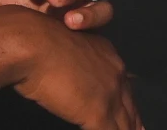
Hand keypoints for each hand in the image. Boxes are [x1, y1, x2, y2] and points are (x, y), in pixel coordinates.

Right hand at [11, 9, 140, 129]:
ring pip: (124, 123)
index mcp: (109, 58)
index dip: (128, 106)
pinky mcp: (97, 111)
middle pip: (130, 107)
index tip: (133, 119)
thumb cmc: (38, 44)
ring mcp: (109, 94)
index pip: (125, 88)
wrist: (33, 44)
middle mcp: (115, 74)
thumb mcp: (68, 50)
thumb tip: (75, 80)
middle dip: (133, 123)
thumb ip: (77, 66)